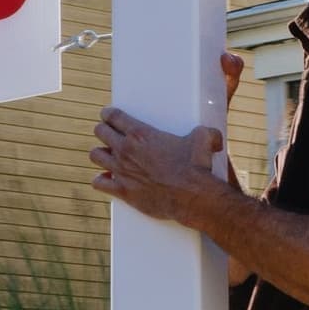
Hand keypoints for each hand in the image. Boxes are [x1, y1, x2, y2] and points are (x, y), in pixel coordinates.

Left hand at [92, 106, 226, 226]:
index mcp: (141, 134)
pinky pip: (99, 182)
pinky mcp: (122, 191)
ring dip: (100, 154)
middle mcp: (126, 150)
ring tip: (107, 155)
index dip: (108, 114)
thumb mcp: (205, 139)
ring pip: (95, 155)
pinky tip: (106, 179)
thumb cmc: (196, 166)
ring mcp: (122, 171)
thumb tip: (213, 137)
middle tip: (108, 134)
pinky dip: (101, 180)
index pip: (114, 116)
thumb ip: (205, 133)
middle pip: (101, 132)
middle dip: (103, 131)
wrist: (192, 196)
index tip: (107, 115)